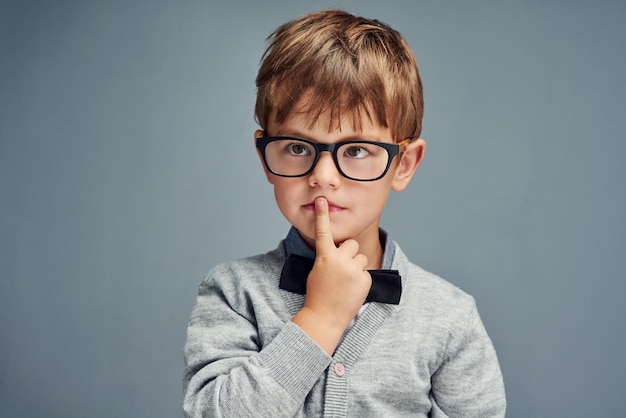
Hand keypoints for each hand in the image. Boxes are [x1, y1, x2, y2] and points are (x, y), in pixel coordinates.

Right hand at [291, 197, 371, 353]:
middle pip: (350, 244)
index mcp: (324, 256)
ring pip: (360, 256)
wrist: (325, 317)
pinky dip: (360, 278)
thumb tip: (337, 250)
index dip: (322, 215)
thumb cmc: (317, 294)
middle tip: (340, 269)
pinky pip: (365, 270)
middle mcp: (340, 260)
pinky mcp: (365, 278)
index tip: (321, 200)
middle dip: (348, 253)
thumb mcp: (317, 271)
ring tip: (345, 281)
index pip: (323, 231)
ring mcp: (353, 269)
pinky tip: (351, 289)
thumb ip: (327, 257)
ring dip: (355, 265)